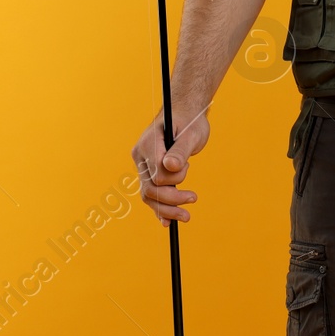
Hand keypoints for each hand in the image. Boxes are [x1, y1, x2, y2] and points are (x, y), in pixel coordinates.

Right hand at [131, 102, 210, 225]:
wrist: (185, 112)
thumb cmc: (189, 119)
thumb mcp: (191, 133)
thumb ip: (180, 149)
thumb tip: (171, 166)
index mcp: (148, 144)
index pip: (157, 173)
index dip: (175, 179)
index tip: (190, 172)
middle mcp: (141, 156)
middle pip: (151, 188)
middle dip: (172, 199)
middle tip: (194, 200)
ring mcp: (143, 165)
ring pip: (149, 195)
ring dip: (167, 208)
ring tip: (186, 216)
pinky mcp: (149, 172)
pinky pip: (151, 194)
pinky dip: (159, 208)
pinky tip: (167, 223)